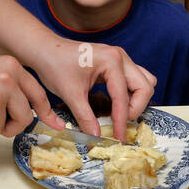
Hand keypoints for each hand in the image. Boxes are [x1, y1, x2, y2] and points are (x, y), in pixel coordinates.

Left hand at [28, 41, 154, 139]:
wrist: (44, 49)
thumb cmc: (55, 66)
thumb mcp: (70, 95)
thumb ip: (86, 117)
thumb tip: (97, 138)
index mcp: (111, 61)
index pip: (123, 96)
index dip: (121, 121)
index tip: (118, 138)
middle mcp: (120, 57)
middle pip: (144, 87)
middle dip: (135, 109)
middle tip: (119, 124)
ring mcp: (120, 58)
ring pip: (143, 82)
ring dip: (136, 100)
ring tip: (119, 114)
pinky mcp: (116, 63)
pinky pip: (134, 79)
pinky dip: (130, 94)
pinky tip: (114, 105)